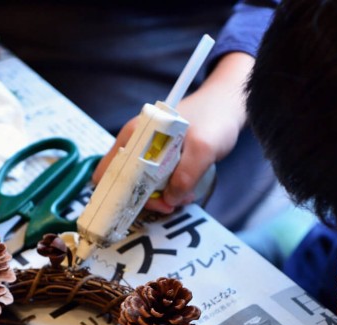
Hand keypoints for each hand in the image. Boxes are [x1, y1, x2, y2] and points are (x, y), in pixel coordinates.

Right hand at [92, 52, 252, 213]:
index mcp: (136, 135)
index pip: (109, 171)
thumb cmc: (214, 118)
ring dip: (159, 197)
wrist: (227, 105)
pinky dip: (166, 191)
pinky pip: (153, 181)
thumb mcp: (203, 148)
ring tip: (184, 196)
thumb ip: (185, 176)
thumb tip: (169, 199)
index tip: (144, 205)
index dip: (119, 193)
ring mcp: (146, 150)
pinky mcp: (158, 157)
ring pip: (140, 185)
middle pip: (124, 182)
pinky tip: (183, 191)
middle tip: (172, 204)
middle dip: (145, 198)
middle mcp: (135, 143)